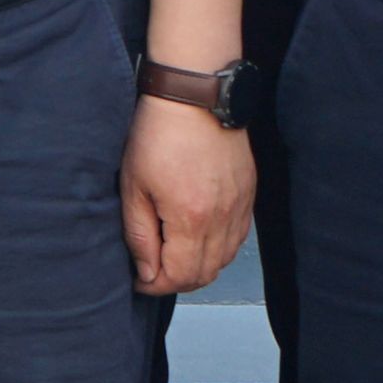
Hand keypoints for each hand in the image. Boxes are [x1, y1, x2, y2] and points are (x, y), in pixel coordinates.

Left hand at [123, 97, 254, 296]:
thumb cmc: (159, 134)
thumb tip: (147, 272)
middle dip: (176, 281)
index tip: (139, 280)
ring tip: (174, 255)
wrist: (195, 96)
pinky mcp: (248, 194)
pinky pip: (238, 238)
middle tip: (153, 271)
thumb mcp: (134, 186)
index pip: (179, 276)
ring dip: (199, 267)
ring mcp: (239, 206)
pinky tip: (199, 238)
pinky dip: (219, 248)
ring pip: (224, 259)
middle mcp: (222, 218)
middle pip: (204, 274)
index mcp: (191, 218)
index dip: (155, 285)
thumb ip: (140, 235)